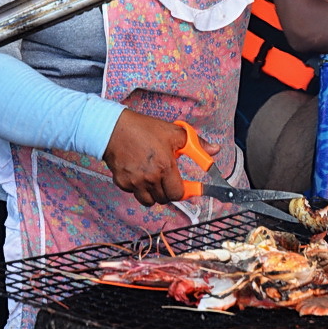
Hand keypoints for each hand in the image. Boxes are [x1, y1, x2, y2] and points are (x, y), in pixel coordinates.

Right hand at [103, 110, 219, 206]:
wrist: (113, 128)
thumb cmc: (143, 128)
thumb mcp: (174, 132)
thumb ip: (196, 145)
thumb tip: (214, 151)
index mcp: (164, 167)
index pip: (178, 194)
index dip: (185, 191)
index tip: (189, 188)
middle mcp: (149, 178)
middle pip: (164, 199)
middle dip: (169, 190)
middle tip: (169, 177)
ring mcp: (134, 182)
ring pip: (149, 200)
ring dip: (154, 193)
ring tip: (155, 178)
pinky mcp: (122, 183)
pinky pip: (134, 193)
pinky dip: (138, 188)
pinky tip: (139, 173)